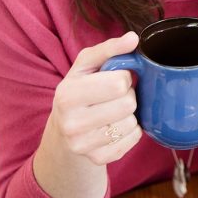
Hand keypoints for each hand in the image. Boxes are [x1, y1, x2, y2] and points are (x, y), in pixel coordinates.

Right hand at [48, 31, 142, 165]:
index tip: (114, 78)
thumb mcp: (86, 65)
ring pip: (132, 123)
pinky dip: (130, 131)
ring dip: (129, 113)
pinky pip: (134, 139)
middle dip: (127, 95)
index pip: (119, 83)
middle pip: (128, 103)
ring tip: (114, 110)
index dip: (123, 77)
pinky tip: (115, 125)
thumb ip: (109, 49)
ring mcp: (84, 146)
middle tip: (114, 96)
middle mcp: (72, 124)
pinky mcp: (98, 159)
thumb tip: (133, 38)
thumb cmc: (79, 91)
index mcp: (67, 96)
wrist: (63, 132)